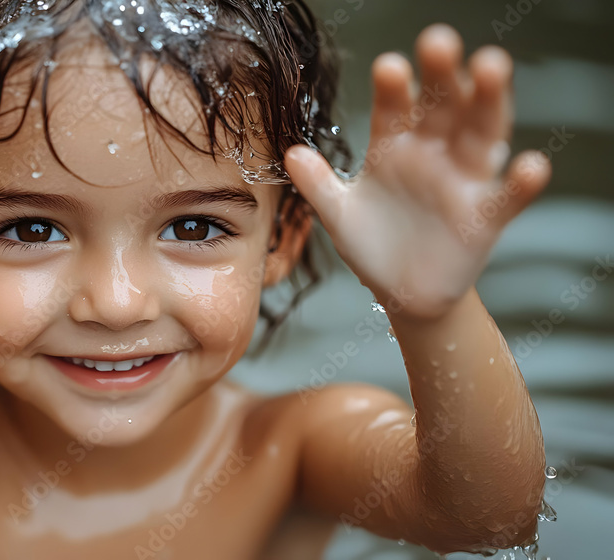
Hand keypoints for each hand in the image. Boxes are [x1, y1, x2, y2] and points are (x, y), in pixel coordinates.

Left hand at [285, 24, 550, 319]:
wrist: (402, 294)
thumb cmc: (372, 245)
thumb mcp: (339, 215)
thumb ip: (319, 184)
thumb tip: (290, 154)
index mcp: (393, 147)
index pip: (394, 109)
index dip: (392, 88)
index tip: (388, 66)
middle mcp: (432, 154)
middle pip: (442, 106)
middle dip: (441, 74)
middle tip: (438, 41)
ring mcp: (461, 181)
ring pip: (480, 133)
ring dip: (488, 100)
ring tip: (490, 66)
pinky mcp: (485, 217)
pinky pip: (508, 197)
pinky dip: (522, 181)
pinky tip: (532, 165)